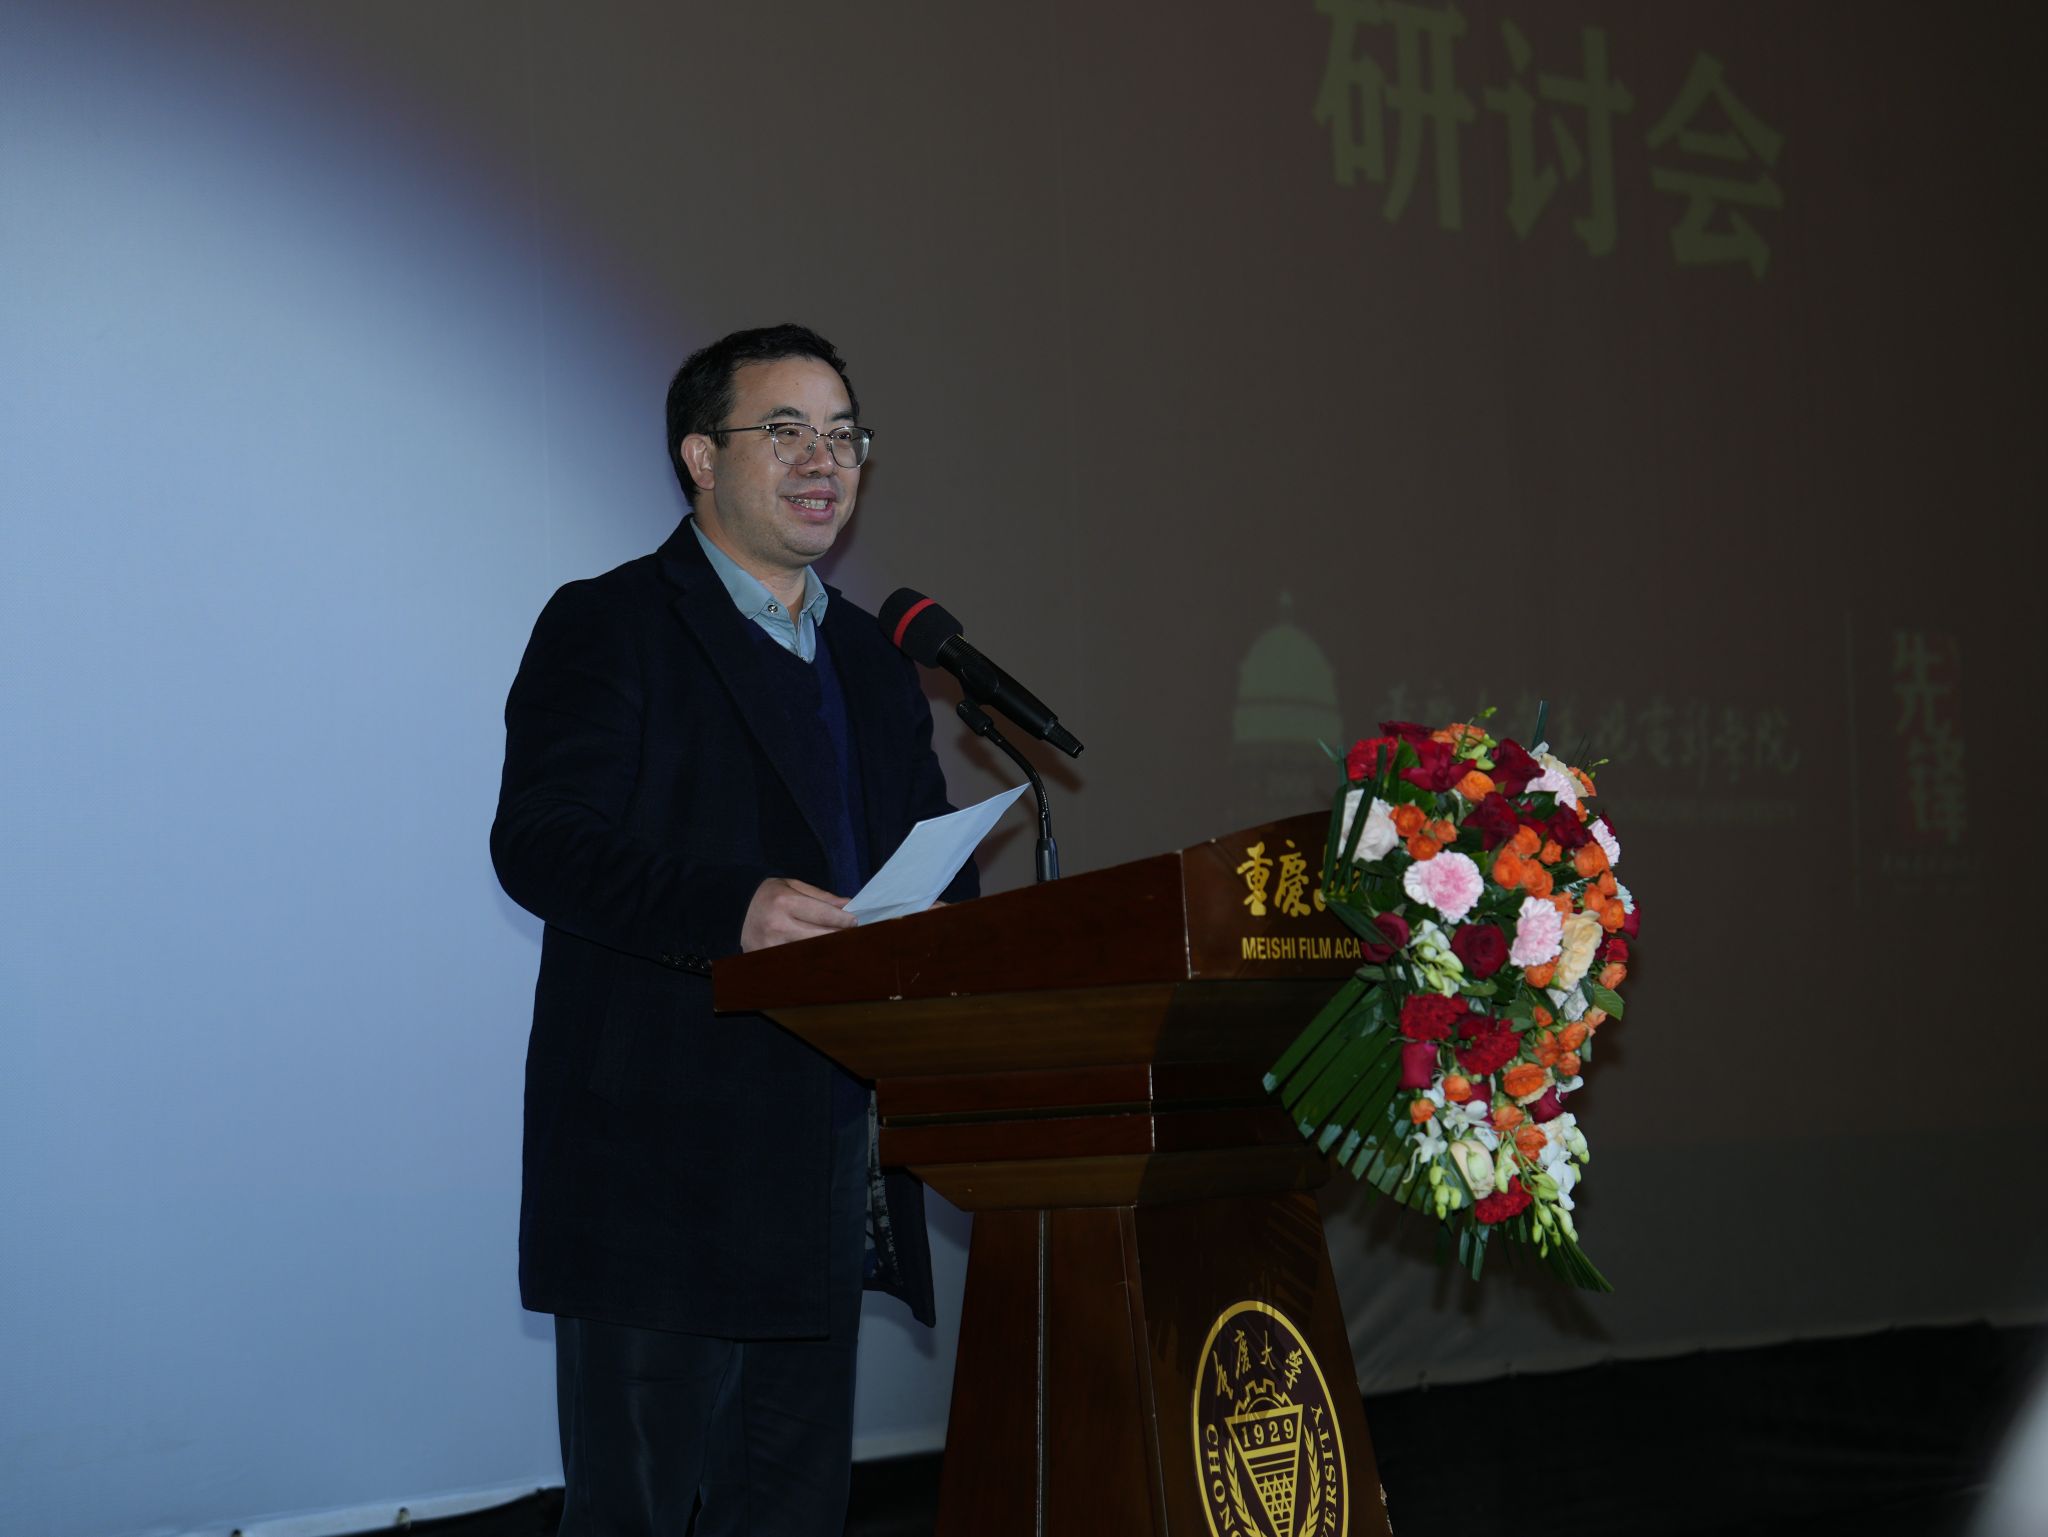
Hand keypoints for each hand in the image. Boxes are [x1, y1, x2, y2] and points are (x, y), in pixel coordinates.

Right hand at [741, 877, 856, 950]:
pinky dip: (810, 961)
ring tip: (840, 946)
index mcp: (785, 902)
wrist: (732, 909)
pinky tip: (820, 957)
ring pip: (810, 952)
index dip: (843, 920)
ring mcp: (771, 946)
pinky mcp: (766, 959)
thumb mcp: (792, 886)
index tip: (856, 922)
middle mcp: (778, 925)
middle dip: (840, 936)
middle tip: (854, 936)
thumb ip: (821, 896)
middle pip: (820, 936)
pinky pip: (795, 961)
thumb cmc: (766, 895)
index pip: (823, 914)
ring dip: (827, 950)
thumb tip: (847, 904)